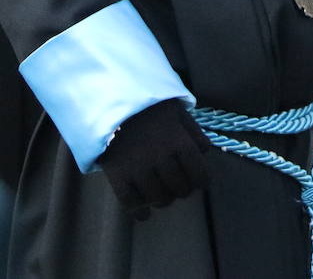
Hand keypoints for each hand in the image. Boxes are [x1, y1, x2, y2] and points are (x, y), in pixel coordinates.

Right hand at [98, 99, 211, 220]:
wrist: (108, 99)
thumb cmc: (146, 105)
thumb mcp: (175, 109)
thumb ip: (192, 130)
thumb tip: (204, 151)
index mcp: (179, 142)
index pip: (199, 174)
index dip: (201, 181)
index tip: (198, 182)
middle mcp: (161, 158)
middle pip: (180, 189)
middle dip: (181, 190)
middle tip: (178, 187)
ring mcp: (138, 168)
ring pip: (158, 198)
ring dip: (163, 201)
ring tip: (161, 197)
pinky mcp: (117, 175)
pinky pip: (131, 202)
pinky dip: (139, 212)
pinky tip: (144, 214)